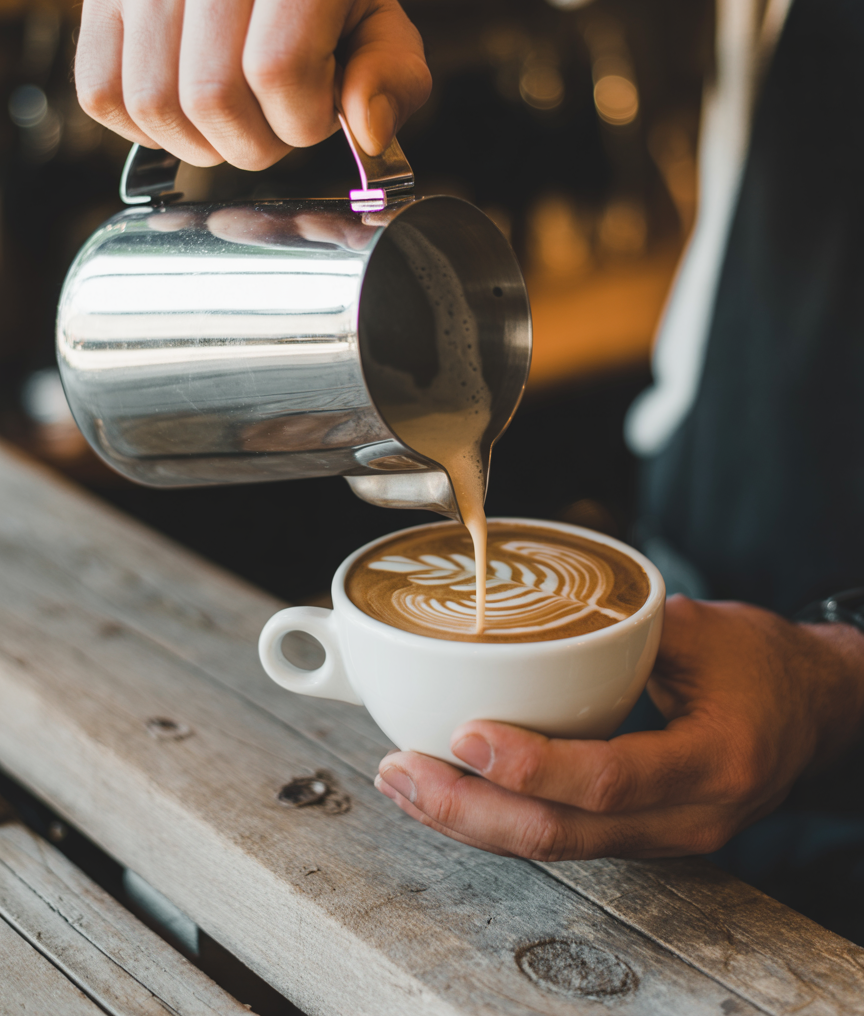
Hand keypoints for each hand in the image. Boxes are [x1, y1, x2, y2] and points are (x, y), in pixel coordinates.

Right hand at [75, 0, 430, 168]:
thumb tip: (368, 132)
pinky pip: (102, 94)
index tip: (315, 113)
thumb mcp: (385, 35)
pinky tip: (186, 112)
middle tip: (273, 126)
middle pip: (212, 97)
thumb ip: (392, 83)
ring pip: (154, 105)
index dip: (301, 124)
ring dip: (200, 143)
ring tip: (234, 119)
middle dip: (253, 144)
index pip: (279, 73)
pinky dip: (146, 129)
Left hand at [375, 596, 863, 858]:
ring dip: (472, 819)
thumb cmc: (763, 664)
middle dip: (470, 810)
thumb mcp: (707, 629)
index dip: (533, 763)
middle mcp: (688, 818)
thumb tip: (529, 612)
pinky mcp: (640, 835)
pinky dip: (502, 815)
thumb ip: (627, 627)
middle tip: (403, 771)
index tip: (466, 734)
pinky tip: (453, 790)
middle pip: (564, 833)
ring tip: (406, 782)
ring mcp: (663, 837)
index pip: (612, 777)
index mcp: (713, 761)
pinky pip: (564, 835)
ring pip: (555, 845)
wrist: (812, 711)